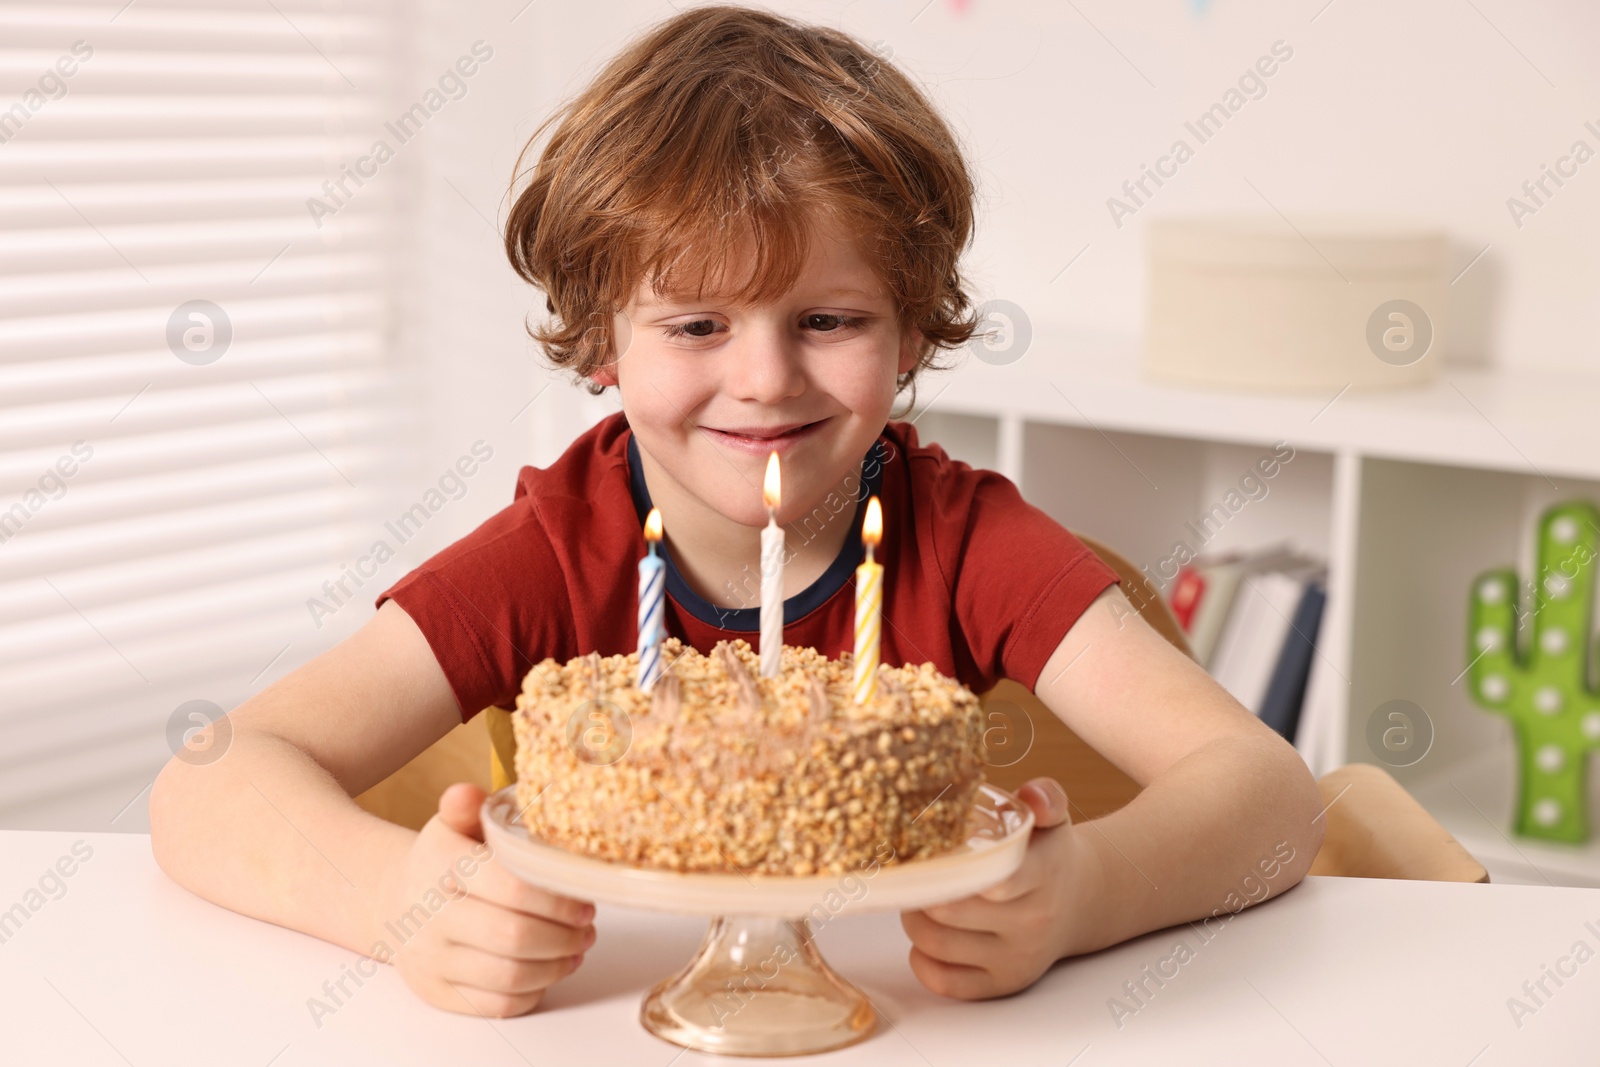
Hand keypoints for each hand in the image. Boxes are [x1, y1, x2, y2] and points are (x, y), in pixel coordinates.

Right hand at [370, 782, 595, 1016]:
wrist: (396, 902)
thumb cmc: (443, 860)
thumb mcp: (453, 824)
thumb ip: (467, 807)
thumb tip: (467, 793)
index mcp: (441, 865)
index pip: (512, 888)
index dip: (558, 899)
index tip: (584, 900)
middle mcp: (429, 916)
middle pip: (514, 937)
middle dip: (564, 936)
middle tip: (588, 928)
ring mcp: (430, 959)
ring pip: (509, 977)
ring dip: (556, 966)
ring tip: (576, 948)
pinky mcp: (437, 993)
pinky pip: (496, 1007)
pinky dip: (533, 993)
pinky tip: (548, 972)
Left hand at [900, 777, 1082, 998]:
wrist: (1078, 903)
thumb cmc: (1050, 855)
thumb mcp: (1053, 819)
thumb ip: (1045, 797)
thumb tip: (1032, 794)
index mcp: (1043, 875)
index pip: (997, 878)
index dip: (956, 867)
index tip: (931, 852)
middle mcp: (1032, 922)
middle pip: (948, 910)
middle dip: (919, 889)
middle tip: (912, 872)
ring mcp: (1017, 958)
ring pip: (938, 944)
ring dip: (912, 920)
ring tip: (916, 899)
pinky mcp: (1002, 985)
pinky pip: (945, 982)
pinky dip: (922, 960)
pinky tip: (924, 938)